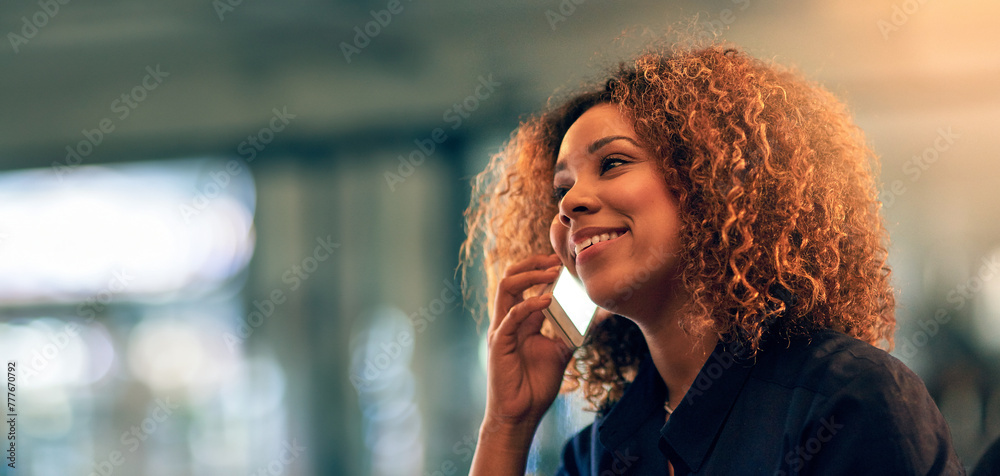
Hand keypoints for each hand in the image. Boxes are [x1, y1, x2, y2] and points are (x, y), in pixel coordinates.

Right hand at [484, 253, 574, 430]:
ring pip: (506, 287)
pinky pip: (512, 315)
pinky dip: (530, 304)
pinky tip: (548, 299)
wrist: (521, 413)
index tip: (563, 261)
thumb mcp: (560, 352)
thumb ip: (573, 332)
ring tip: (551, 271)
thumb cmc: (536, 385)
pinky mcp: (500, 342)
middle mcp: (508, 320)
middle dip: (532, 263)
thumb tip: (597, 316)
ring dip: (529, 275)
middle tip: (556, 259)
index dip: (541, 269)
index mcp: (520, 320)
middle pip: (511, 278)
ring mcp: (501, 329)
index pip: (526, 285)